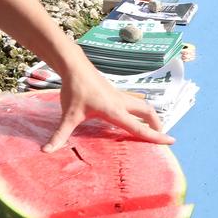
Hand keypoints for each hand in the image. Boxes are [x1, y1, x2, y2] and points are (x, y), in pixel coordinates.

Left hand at [44, 73, 171, 152]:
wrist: (74, 66)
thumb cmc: (73, 90)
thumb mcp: (67, 115)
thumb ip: (60, 135)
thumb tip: (46, 151)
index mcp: (115, 111)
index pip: (139, 127)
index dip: (155, 136)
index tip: (170, 141)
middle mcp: (121, 103)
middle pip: (148, 113)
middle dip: (156, 125)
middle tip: (160, 136)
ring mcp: (119, 96)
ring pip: (142, 105)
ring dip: (149, 116)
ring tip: (150, 127)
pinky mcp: (114, 92)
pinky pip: (133, 102)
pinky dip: (138, 110)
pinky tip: (130, 115)